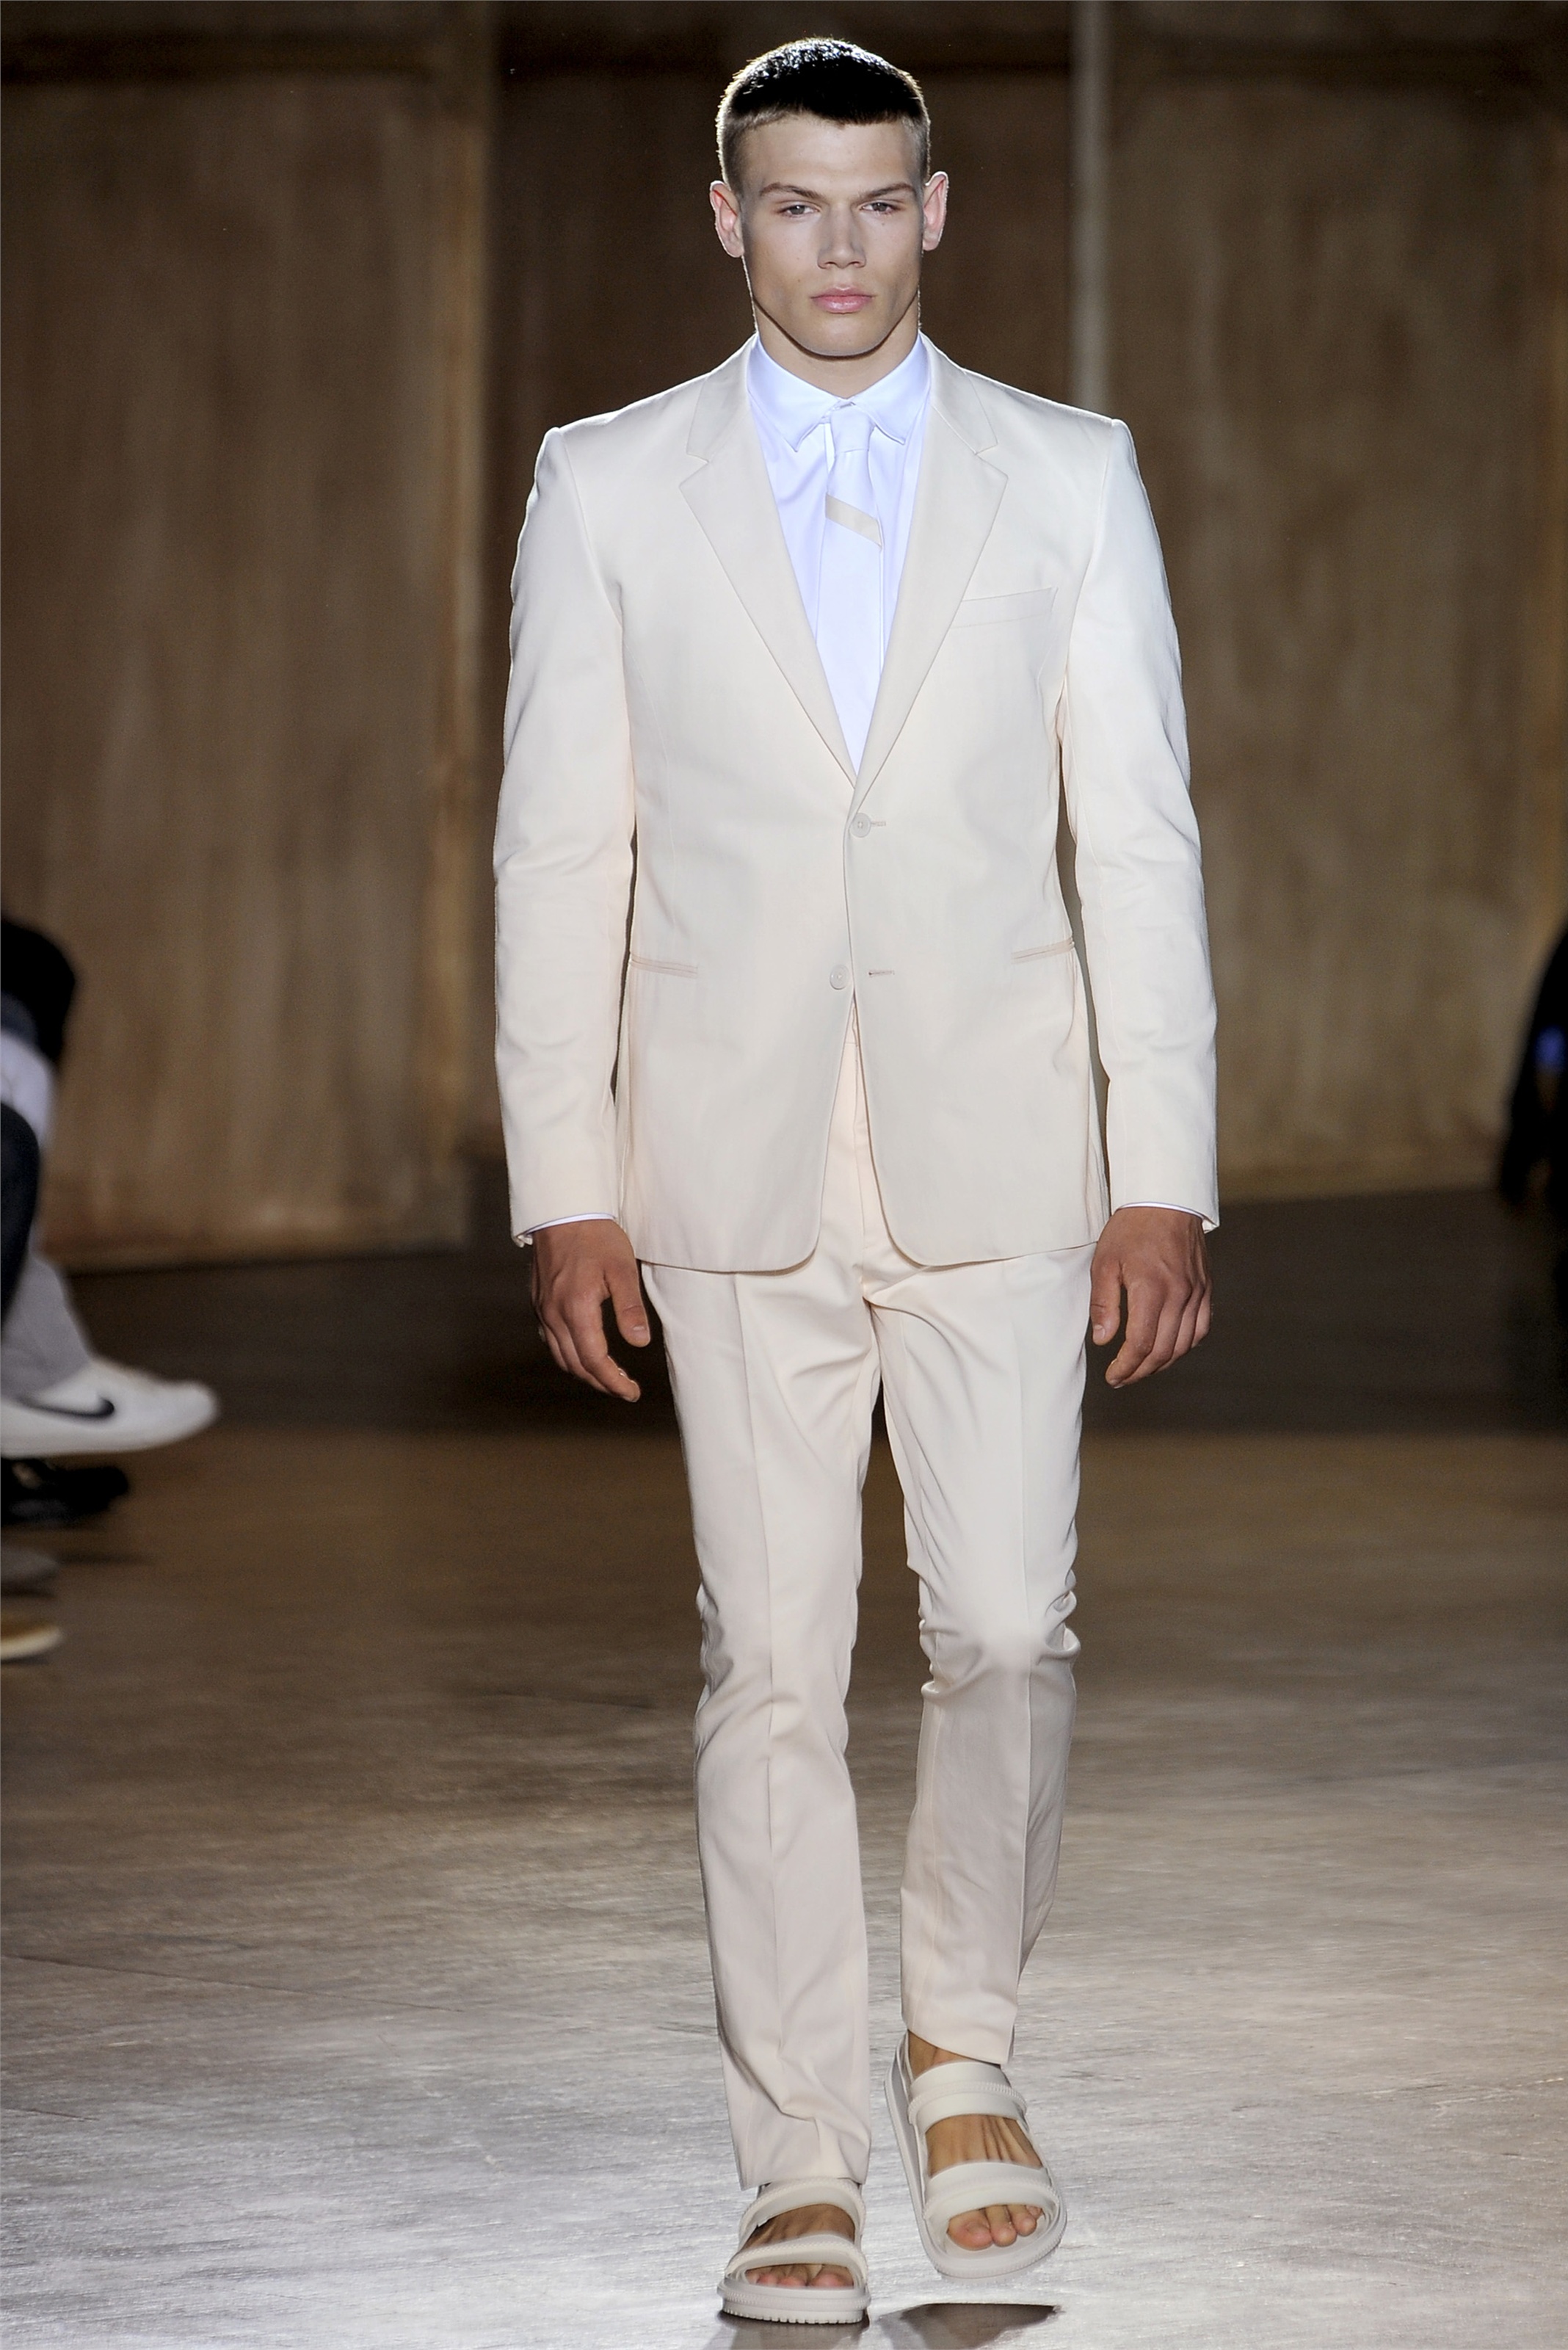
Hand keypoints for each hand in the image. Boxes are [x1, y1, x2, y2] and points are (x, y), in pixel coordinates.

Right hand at [532, 1221, 649, 1401]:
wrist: (562, 1210)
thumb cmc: (596, 1236)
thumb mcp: (622, 1269)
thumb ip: (630, 1308)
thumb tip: (639, 1342)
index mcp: (576, 1308)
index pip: (594, 1360)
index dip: (614, 1382)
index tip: (632, 1392)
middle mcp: (553, 1314)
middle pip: (575, 1364)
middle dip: (601, 1382)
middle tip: (625, 1389)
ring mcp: (542, 1309)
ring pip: (560, 1355)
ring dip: (584, 1371)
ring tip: (608, 1376)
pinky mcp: (538, 1301)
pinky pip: (549, 1339)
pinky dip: (568, 1354)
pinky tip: (583, 1351)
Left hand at [1090, 1206, 1210, 1387]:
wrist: (1166, 1200)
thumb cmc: (1131, 1229)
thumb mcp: (1104, 1262)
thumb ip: (1103, 1303)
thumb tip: (1103, 1340)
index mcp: (1152, 1290)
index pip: (1141, 1344)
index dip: (1126, 1367)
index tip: (1112, 1376)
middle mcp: (1179, 1295)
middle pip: (1164, 1350)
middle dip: (1141, 1371)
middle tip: (1122, 1378)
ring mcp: (1197, 1293)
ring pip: (1184, 1344)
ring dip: (1162, 1363)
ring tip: (1141, 1367)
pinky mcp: (1206, 1288)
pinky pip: (1201, 1328)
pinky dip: (1184, 1345)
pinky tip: (1168, 1348)